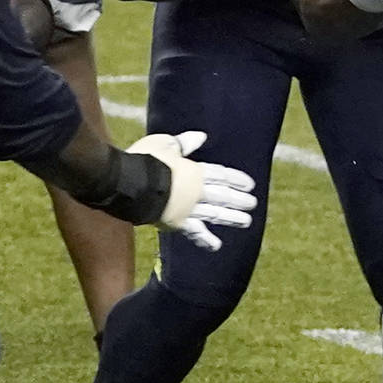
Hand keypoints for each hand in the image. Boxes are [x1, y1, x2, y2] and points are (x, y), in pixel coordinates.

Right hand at [129, 130, 256, 250]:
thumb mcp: (165, 143)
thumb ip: (184, 143)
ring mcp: (188, 209)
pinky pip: (194, 232)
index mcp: (195, 171)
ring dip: (231, 218)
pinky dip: (205, 239)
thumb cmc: (145, 159)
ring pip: (215, 214)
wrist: (129, 183)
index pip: (221, 175)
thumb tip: (201, 137)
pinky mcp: (176, 223)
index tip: (250, 185)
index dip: (236, 180)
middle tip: (252, 204)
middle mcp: (196, 191)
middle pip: (222, 196)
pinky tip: (216, 245)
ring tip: (246, 222)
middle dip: (238, 200)